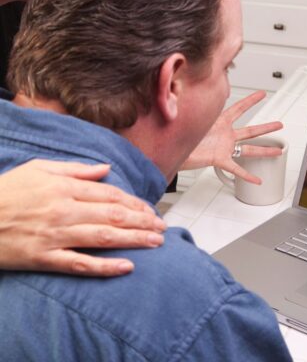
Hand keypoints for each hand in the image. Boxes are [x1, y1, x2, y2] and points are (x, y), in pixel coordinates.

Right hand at [0, 160, 165, 276]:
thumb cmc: (8, 190)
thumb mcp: (40, 169)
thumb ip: (76, 169)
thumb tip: (105, 168)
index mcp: (65, 188)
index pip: (110, 195)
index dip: (134, 203)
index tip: (150, 210)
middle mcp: (65, 210)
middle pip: (113, 216)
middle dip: (142, 222)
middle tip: (163, 228)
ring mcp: (56, 236)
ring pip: (103, 238)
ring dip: (133, 240)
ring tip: (156, 243)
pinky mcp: (45, 258)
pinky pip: (80, 264)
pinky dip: (105, 267)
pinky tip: (126, 267)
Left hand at [182, 91, 282, 183]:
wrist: (170, 150)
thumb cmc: (179, 133)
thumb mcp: (190, 117)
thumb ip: (194, 105)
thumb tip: (186, 88)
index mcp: (219, 122)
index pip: (238, 108)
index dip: (251, 100)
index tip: (262, 94)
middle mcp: (224, 135)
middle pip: (250, 131)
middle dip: (266, 128)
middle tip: (279, 124)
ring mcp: (224, 147)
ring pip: (248, 149)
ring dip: (264, 151)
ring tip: (278, 151)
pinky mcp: (219, 160)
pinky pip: (236, 168)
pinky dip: (246, 175)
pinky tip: (256, 179)